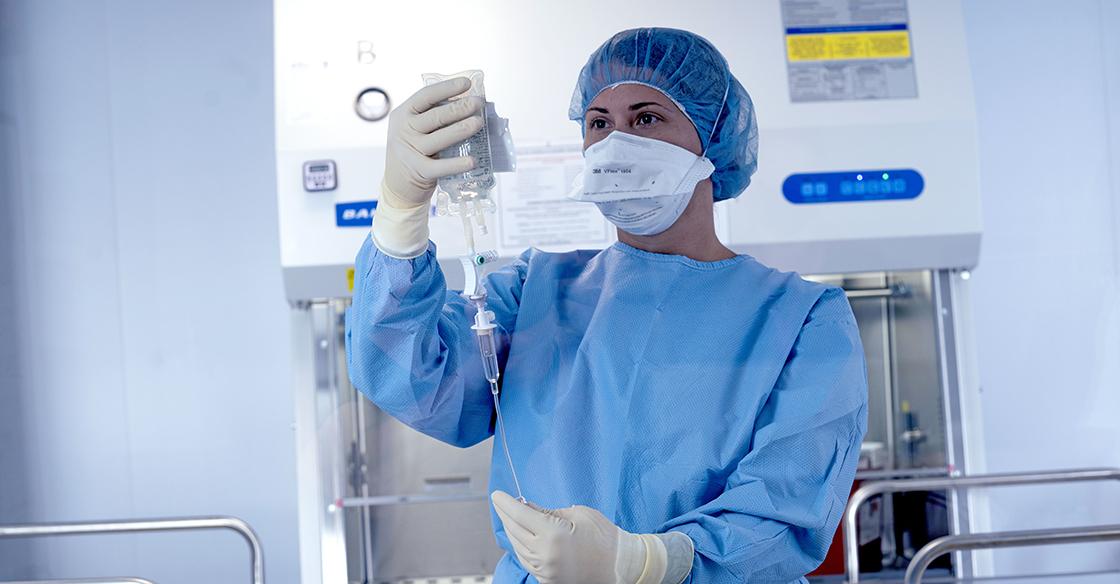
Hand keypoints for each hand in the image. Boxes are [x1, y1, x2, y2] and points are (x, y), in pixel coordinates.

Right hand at [382, 77, 483, 208]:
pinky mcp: (418, 170)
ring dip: (461, 129)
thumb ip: (434, 116)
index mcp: (404, 114)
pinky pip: (440, 166)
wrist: (397, 185)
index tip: (467, 83)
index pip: (426, 96)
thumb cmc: (414, 151)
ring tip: (479, 123)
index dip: (447, 88)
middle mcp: (404, 130)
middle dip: (459, 108)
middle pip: (435, 116)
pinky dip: (457, 164)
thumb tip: (470, 104)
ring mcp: (410, 150)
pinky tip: (472, 161)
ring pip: (439, 138)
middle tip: (478, 103)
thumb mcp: (415, 129)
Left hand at [491, 491, 691, 583]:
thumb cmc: (604, 536)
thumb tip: (526, 507)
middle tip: (499, 503)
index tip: (496, 494)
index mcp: (553, 534)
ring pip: (517, 547)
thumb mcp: (577, 513)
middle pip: (514, 531)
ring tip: (509, 517)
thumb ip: (548, 511)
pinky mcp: (547, 580)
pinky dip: (520, 546)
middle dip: (505, 515)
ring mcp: (545, 570)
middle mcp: (545, 554)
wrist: (621, 565)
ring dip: (511, 531)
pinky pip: (526, 560)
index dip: (505, 503)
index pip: (519, 514)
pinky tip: (520, 536)